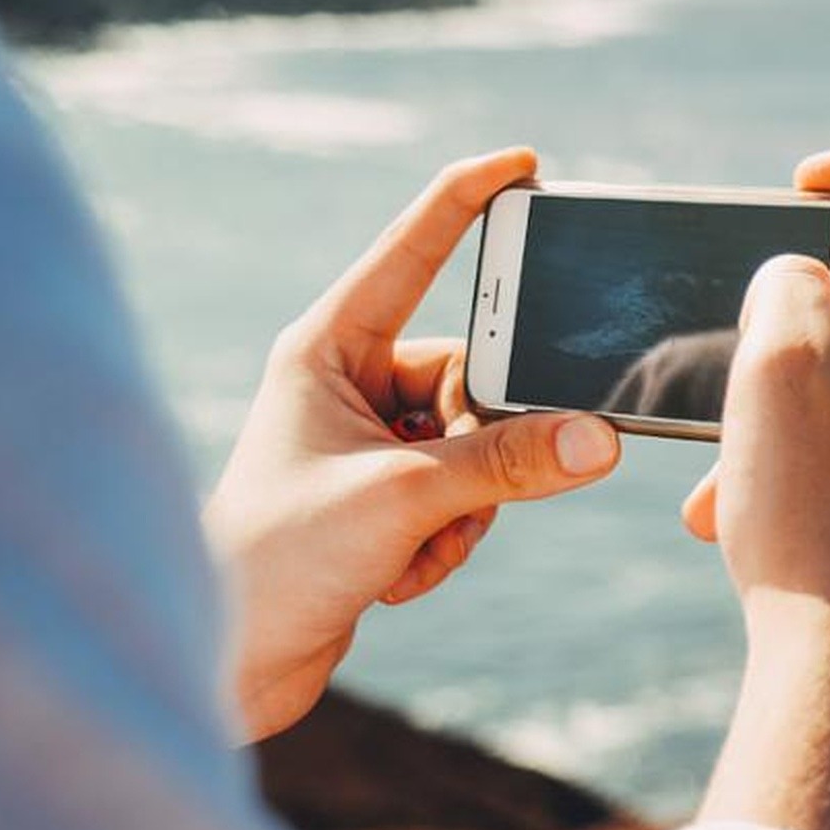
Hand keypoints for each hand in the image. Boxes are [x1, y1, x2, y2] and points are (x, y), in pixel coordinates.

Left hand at [205, 148, 620, 741]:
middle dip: (483, 444)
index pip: (413, 253)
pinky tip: (396, 577)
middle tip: (453, 492)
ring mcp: (370, 441)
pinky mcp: (385, 495)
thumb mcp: (405, 499)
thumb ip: (508, 464)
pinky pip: (466, 494)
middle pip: (476, 374)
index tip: (526, 164)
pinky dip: (449, 538)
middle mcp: (349, 383)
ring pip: (479, 444)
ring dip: (467, 506)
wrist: (230, 664)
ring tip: (408, 548)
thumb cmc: (278, 561)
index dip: (469, 202)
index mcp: (329, 348)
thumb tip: (599, 440)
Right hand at [682, 144, 829, 829]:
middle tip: (725, 382)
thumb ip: (791, 290)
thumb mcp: (773, 372)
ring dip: (775, 415)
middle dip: (783, 328)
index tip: (802, 184)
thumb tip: (808, 275)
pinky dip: (799, 466)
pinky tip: (743, 523)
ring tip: (720, 485)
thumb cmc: (812, 519)